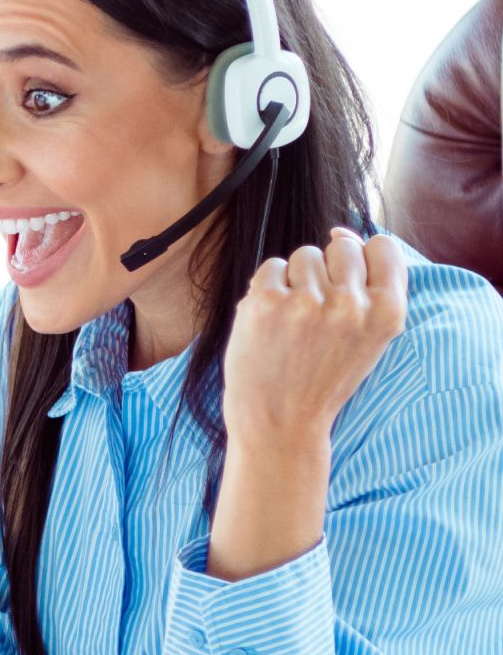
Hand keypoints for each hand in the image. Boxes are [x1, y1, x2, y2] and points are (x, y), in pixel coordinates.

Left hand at [222, 227, 408, 443]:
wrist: (280, 422)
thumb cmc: (323, 378)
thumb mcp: (367, 339)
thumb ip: (368, 288)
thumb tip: (342, 231)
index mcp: (386, 313)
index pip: (384, 247)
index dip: (364, 256)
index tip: (348, 279)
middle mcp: (351, 304)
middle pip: (341, 246)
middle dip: (327, 270)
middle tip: (315, 312)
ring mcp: (307, 301)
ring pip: (304, 255)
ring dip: (295, 280)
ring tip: (293, 322)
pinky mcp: (267, 300)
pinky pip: (271, 266)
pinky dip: (267, 288)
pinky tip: (270, 321)